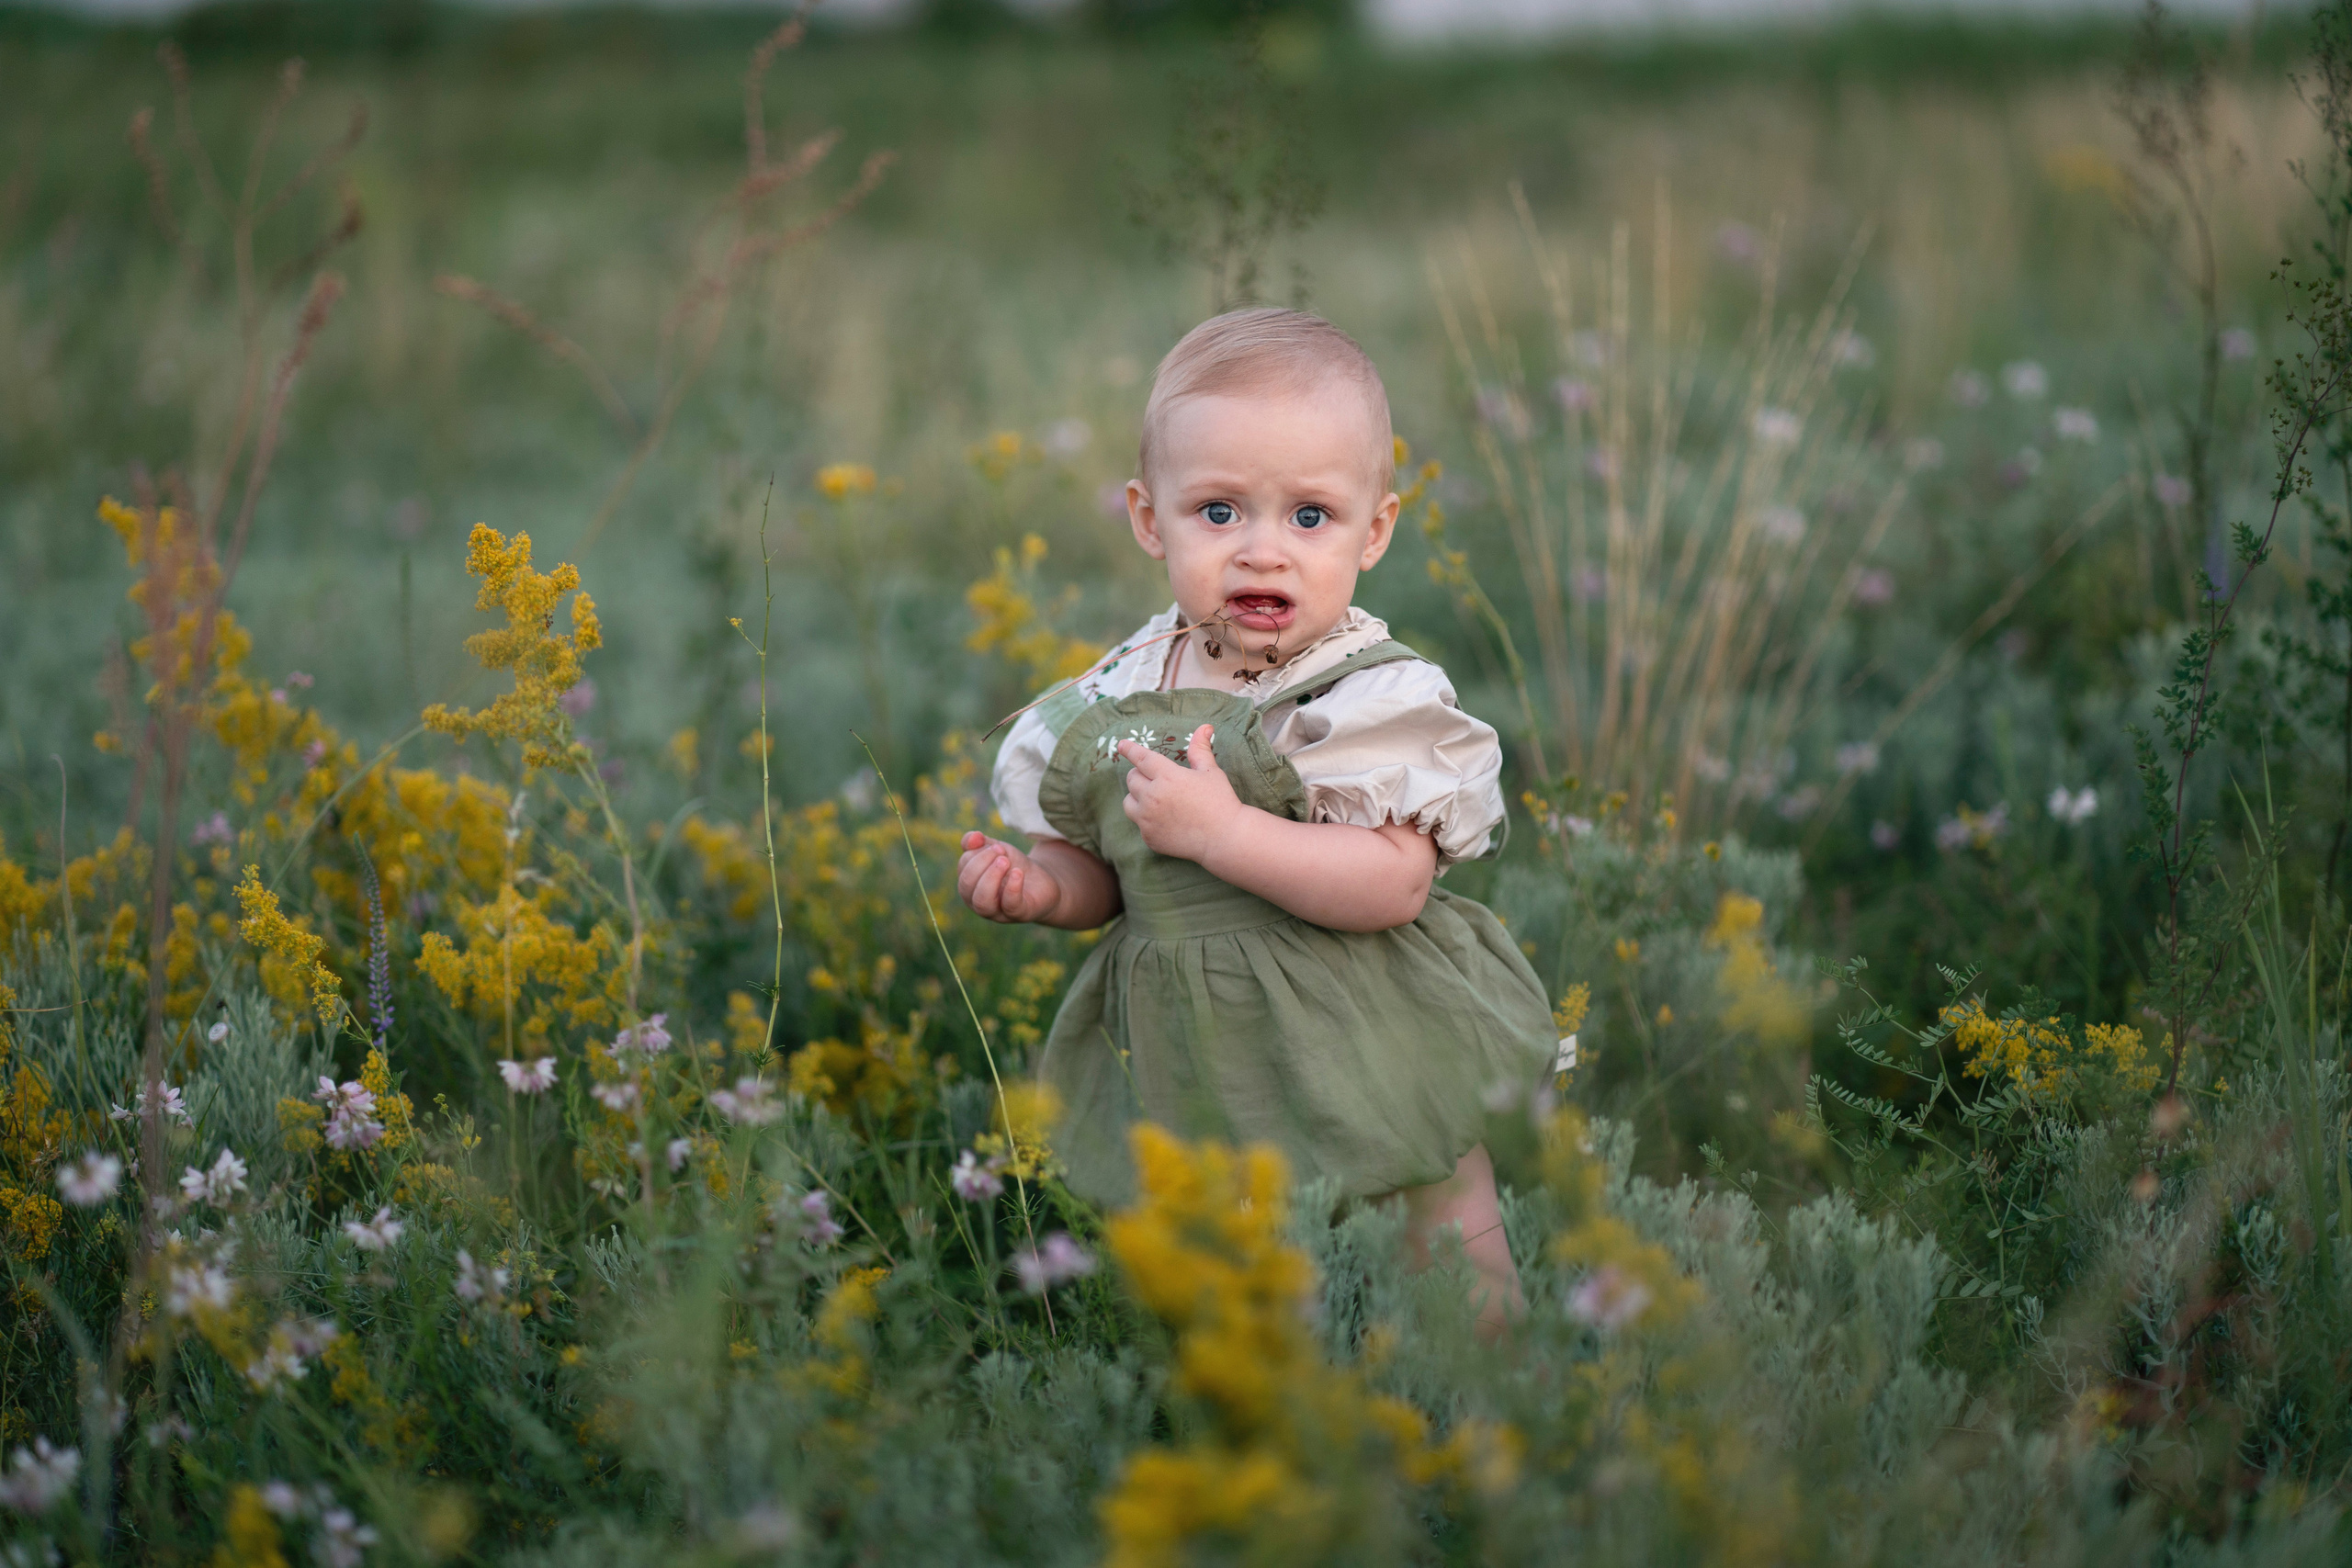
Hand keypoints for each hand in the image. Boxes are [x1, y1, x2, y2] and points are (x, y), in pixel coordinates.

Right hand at [957, 831, 1064, 923]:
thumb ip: (981, 842)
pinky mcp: (1020, 914)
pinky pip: (1010, 906)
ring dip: (991, 877)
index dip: (977, 853)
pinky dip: (1012, 888)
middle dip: (981, 863)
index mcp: (969, 886)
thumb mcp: (997, 850)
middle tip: (1001, 851)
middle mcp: (978, 902)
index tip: (997, 846)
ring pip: (982, 902)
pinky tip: (1018, 872)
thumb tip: (974, 837)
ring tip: (1005, 861)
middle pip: (966, 886)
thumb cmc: (1013, 867)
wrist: (1041, 882)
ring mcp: (998, 912)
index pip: (963, 869)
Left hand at [1119, 724, 1242, 861]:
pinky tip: (1165, 820)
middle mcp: (1153, 797)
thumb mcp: (1210, 771)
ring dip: (1137, 797)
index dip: (1130, 750)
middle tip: (1156, 779)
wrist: (1225, 838)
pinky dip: (1147, 819)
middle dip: (1140, 775)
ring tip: (1154, 798)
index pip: (1142, 758)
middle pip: (1132, 779)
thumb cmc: (1220, 801)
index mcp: (1167, 777)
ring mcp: (1148, 819)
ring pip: (1128, 802)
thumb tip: (1205, 727)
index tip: (1121, 745)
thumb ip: (1200, 749)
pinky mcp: (1149, 837)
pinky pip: (1138, 823)